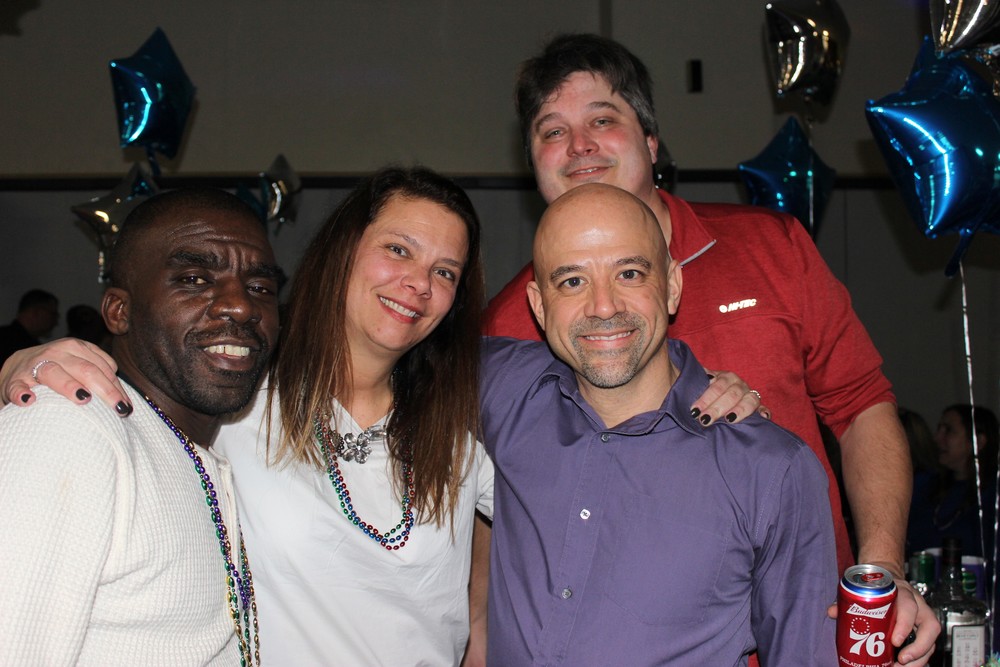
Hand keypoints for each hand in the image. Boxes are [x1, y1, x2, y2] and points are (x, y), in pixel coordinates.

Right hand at [1, 338, 131, 415]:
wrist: (19, 366)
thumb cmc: (59, 369)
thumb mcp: (80, 364)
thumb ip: (100, 374)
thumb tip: (124, 399)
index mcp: (77, 347)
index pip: (103, 368)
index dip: (117, 388)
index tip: (126, 407)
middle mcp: (58, 352)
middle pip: (86, 370)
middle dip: (105, 390)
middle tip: (118, 409)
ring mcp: (34, 365)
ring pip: (53, 372)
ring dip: (68, 385)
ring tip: (83, 399)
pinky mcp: (14, 380)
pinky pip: (17, 386)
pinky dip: (22, 393)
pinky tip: (29, 400)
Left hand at [690, 370, 768, 425]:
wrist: (719, 396)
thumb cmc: (706, 393)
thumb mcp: (700, 384)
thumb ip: (694, 381)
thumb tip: (683, 376)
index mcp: (726, 377)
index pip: (717, 386)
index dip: (706, 398)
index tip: (694, 410)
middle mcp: (739, 384)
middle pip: (732, 394)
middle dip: (717, 407)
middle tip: (705, 420)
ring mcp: (750, 395)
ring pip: (750, 400)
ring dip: (739, 410)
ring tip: (730, 419)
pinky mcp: (759, 408)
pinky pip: (764, 409)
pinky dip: (764, 412)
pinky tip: (762, 417)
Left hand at [826, 570, 938, 665]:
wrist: (887, 576)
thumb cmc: (877, 584)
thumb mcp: (864, 588)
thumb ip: (847, 600)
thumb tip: (832, 612)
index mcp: (902, 592)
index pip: (909, 607)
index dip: (904, 625)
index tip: (894, 641)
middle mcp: (918, 604)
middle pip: (929, 627)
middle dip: (918, 648)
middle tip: (901, 661)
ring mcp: (923, 616)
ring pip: (931, 639)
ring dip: (920, 657)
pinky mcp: (923, 629)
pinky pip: (927, 645)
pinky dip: (918, 658)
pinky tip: (904, 665)